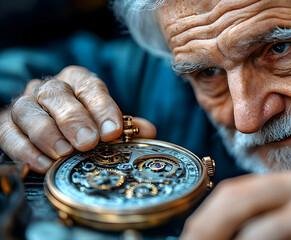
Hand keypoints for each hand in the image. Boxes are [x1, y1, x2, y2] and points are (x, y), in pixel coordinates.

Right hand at [0, 66, 156, 172]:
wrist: (49, 125)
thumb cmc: (83, 122)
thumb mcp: (105, 121)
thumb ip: (125, 126)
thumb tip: (148, 131)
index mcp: (77, 81)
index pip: (89, 86)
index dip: (101, 107)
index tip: (113, 131)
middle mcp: (49, 88)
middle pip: (55, 94)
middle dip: (73, 119)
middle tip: (87, 142)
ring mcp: (25, 105)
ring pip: (28, 111)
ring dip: (47, 134)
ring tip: (64, 153)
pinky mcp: (6, 124)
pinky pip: (8, 134)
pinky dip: (25, 151)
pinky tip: (44, 164)